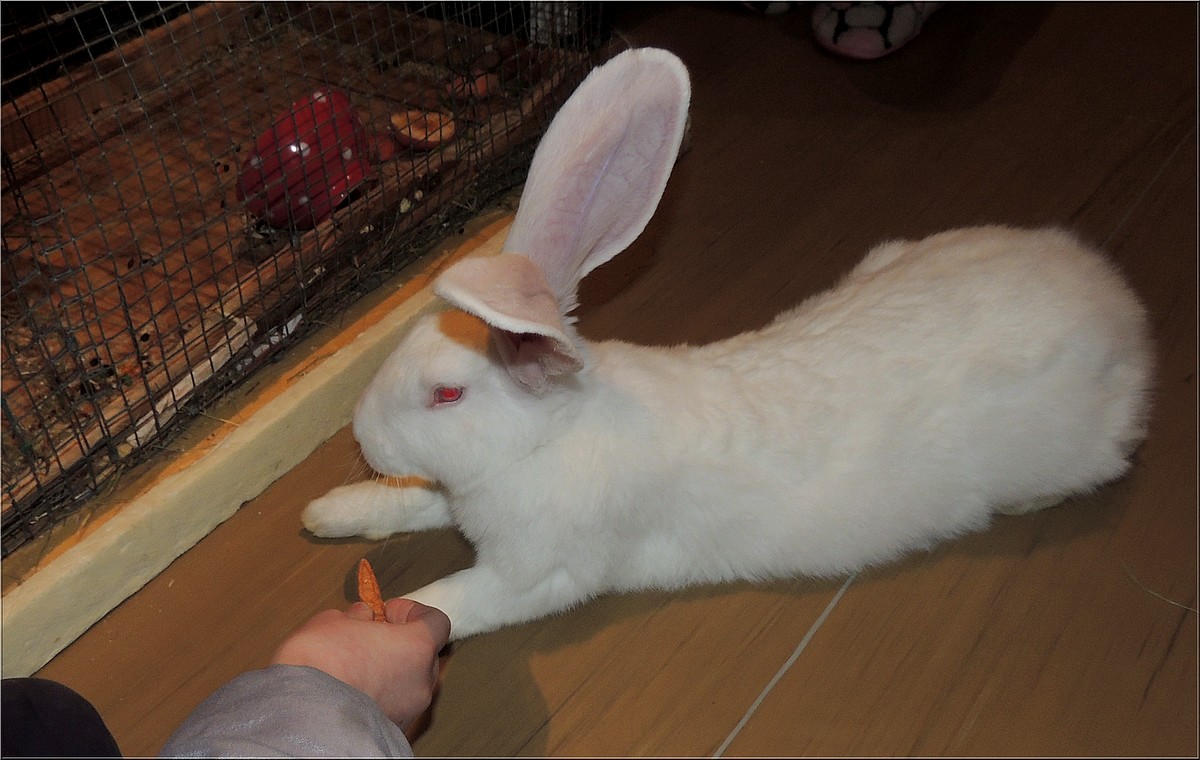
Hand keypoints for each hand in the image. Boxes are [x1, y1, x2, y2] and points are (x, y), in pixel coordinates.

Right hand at [271, 598, 450, 727]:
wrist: (303, 718)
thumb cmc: (319, 665)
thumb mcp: (332, 621)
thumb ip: (356, 617)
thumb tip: (362, 618)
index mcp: (417, 647)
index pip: (436, 622)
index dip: (412, 612)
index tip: (387, 611)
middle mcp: (422, 681)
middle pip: (424, 653)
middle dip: (400, 642)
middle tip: (371, 635)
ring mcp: (410, 710)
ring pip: (409, 681)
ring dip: (390, 669)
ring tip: (356, 664)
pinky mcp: (393, 731)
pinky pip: (395, 704)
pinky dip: (381, 694)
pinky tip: (352, 690)